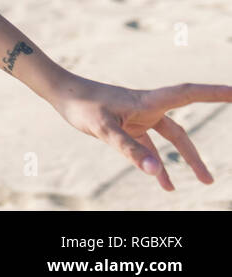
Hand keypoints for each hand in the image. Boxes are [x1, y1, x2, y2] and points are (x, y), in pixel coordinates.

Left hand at [49, 75, 231, 190]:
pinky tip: (164, 183)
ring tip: (201, 182)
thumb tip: (155, 171)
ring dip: (182, 160)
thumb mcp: (104, 129)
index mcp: (147, 101)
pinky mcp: (126, 127)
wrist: (61, 93)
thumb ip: (130, 150)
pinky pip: (148, 148)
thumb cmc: (82, 105)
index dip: (215, 93)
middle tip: (213, 171)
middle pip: (181, 131)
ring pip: (168, 140)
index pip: (188, 94)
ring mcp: (137, 118)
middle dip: (199, 150)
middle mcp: (147, 108)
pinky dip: (155, 163)